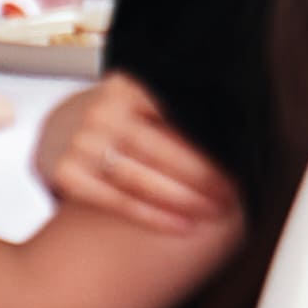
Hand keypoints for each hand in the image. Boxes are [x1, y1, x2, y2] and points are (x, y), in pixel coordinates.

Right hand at [37, 73, 239, 237]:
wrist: (63, 129)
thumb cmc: (125, 117)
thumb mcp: (146, 99)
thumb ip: (181, 108)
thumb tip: (244, 124)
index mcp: (128, 83)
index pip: (175, 112)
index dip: (210, 140)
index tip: (242, 160)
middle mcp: (100, 110)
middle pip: (159, 148)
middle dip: (201, 175)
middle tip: (234, 193)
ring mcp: (78, 142)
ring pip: (137, 178)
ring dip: (182, 200)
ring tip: (215, 212)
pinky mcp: (66, 174)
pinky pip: (115, 201)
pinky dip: (152, 216)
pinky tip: (182, 225)